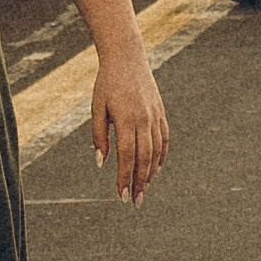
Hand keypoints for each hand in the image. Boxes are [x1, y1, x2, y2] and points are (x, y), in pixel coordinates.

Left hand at [91, 54, 168, 206]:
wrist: (127, 58)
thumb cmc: (107, 84)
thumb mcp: (97, 108)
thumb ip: (98, 136)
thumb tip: (101, 163)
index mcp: (126, 118)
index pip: (127, 156)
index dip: (125, 177)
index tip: (120, 195)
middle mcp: (144, 119)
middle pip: (144, 158)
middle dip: (139, 182)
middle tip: (134, 202)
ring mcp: (155, 116)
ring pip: (156, 151)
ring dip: (150, 173)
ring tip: (143, 190)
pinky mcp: (161, 113)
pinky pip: (164, 140)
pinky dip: (161, 157)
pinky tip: (155, 170)